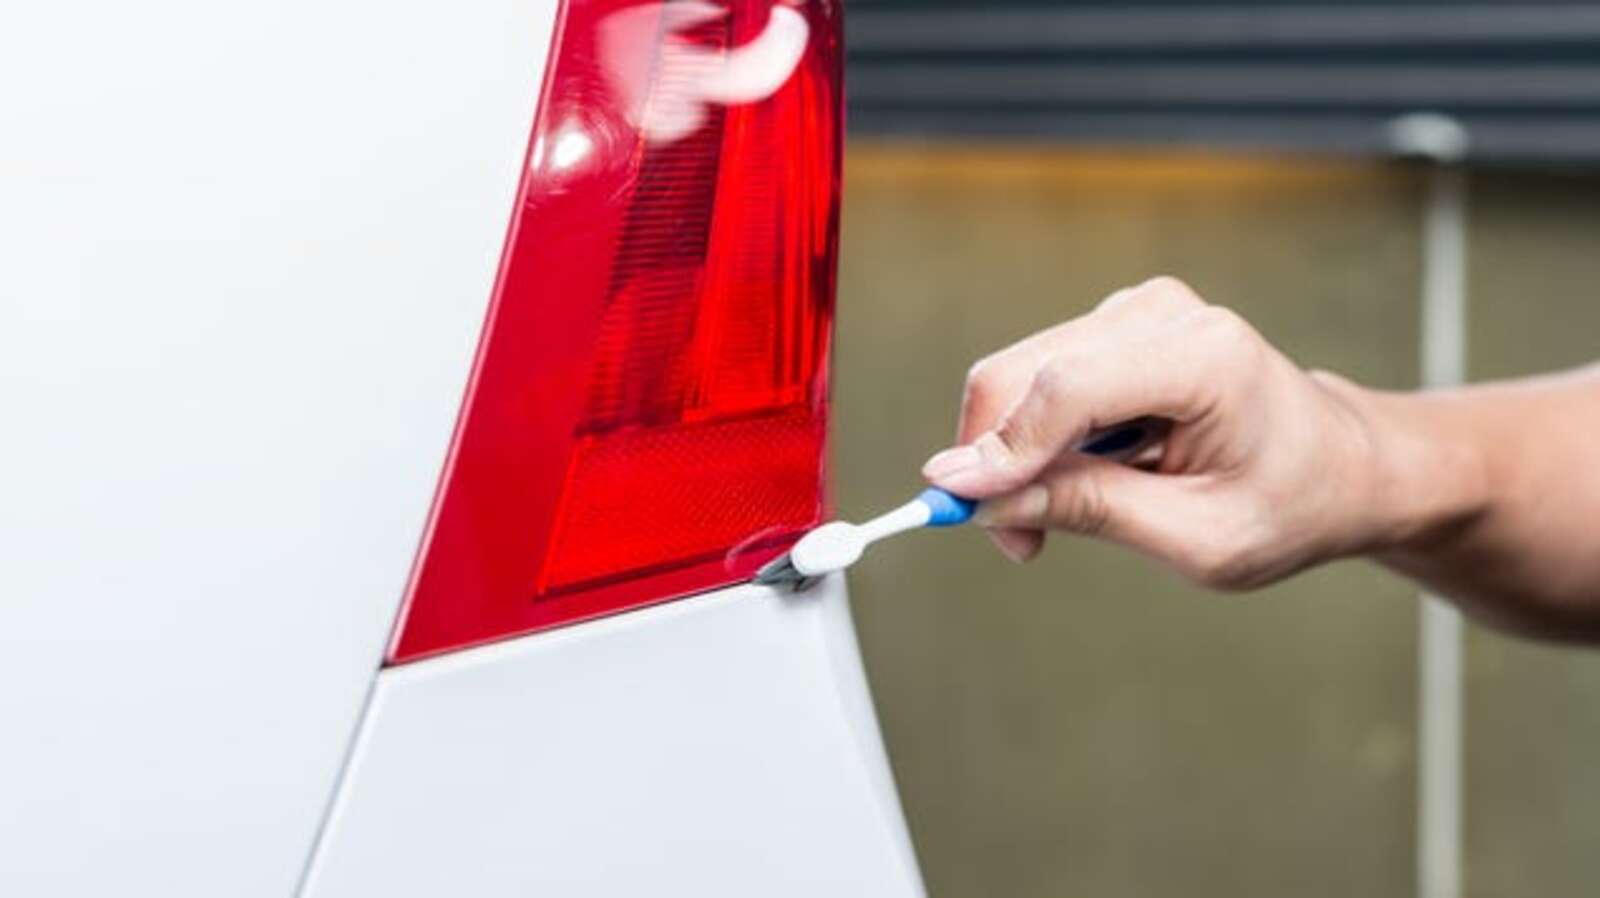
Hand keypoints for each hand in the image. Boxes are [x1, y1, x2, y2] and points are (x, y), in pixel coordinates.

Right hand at [922, 277, 1391, 588]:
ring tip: (1057, 519)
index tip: (951, 505)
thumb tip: (981, 498)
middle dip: (993, 459)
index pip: (1067, 390)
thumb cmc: (1290, 503)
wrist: (1342, 466)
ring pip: (1019, 375)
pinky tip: (1082, 476)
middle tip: (1015, 542)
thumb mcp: (1198, 539)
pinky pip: (1039, 378)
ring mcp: (1137, 312)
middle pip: (1023, 372)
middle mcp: (1164, 314)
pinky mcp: (1116, 328)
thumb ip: (1088, 510)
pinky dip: (1033, 436)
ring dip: (1011, 453)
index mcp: (1205, 358)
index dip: (999, 449)